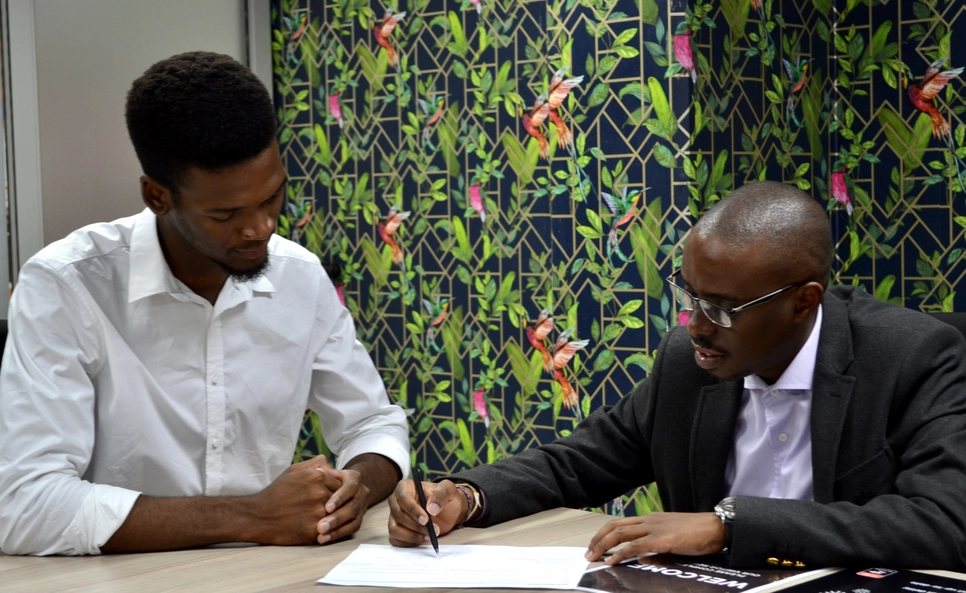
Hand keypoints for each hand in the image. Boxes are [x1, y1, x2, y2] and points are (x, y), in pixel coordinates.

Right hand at [249, 455, 343, 544]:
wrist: (258, 517)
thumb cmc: (276, 493)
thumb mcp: (293, 471)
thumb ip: (315, 465)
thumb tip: (333, 467)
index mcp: (316, 476)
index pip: (340, 483)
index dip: (334, 490)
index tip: (326, 496)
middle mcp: (320, 492)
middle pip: (341, 498)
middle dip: (335, 503)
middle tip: (324, 508)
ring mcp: (318, 511)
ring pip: (337, 514)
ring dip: (332, 517)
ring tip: (320, 518)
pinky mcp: (315, 529)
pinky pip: (330, 529)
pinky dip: (327, 529)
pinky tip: (316, 527)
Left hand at [315, 465, 369, 543]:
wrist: (336, 487)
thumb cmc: (323, 477)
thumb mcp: (321, 469)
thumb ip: (320, 467)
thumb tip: (320, 471)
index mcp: (354, 478)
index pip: (350, 487)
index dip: (339, 498)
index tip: (327, 507)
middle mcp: (362, 492)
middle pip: (353, 506)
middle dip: (337, 517)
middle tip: (321, 526)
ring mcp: (362, 507)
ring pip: (354, 520)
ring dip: (337, 529)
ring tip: (321, 535)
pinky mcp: (358, 519)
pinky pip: (351, 529)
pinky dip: (338, 535)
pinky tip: (324, 539)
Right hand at [387, 479, 465, 546]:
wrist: (449, 511)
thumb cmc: (446, 497)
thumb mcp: (448, 490)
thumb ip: (441, 495)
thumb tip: (431, 509)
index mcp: (405, 487)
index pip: (403, 498)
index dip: (413, 510)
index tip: (426, 520)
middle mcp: (397, 501)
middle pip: (398, 515)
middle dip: (416, 526)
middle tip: (433, 530)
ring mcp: (395, 517)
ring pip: (394, 529)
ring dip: (411, 536)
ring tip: (429, 537)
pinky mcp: (398, 530)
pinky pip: (395, 540)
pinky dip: (408, 543)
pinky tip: (422, 540)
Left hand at [585, 512, 725, 563]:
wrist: (717, 527)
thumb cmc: (699, 532)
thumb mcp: (673, 536)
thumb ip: (656, 544)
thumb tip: (642, 556)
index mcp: (652, 519)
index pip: (621, 523)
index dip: (605, 533)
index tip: (596, 544)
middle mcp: (649, 520)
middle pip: (615, 526)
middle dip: (598, 539)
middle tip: (588, 553)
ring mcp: (654, 528)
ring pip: (620, 533)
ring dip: (603, 545)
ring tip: (594, 557)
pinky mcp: (661, 539)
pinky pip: (635, 546)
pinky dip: (620, 553)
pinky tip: (612, 561)